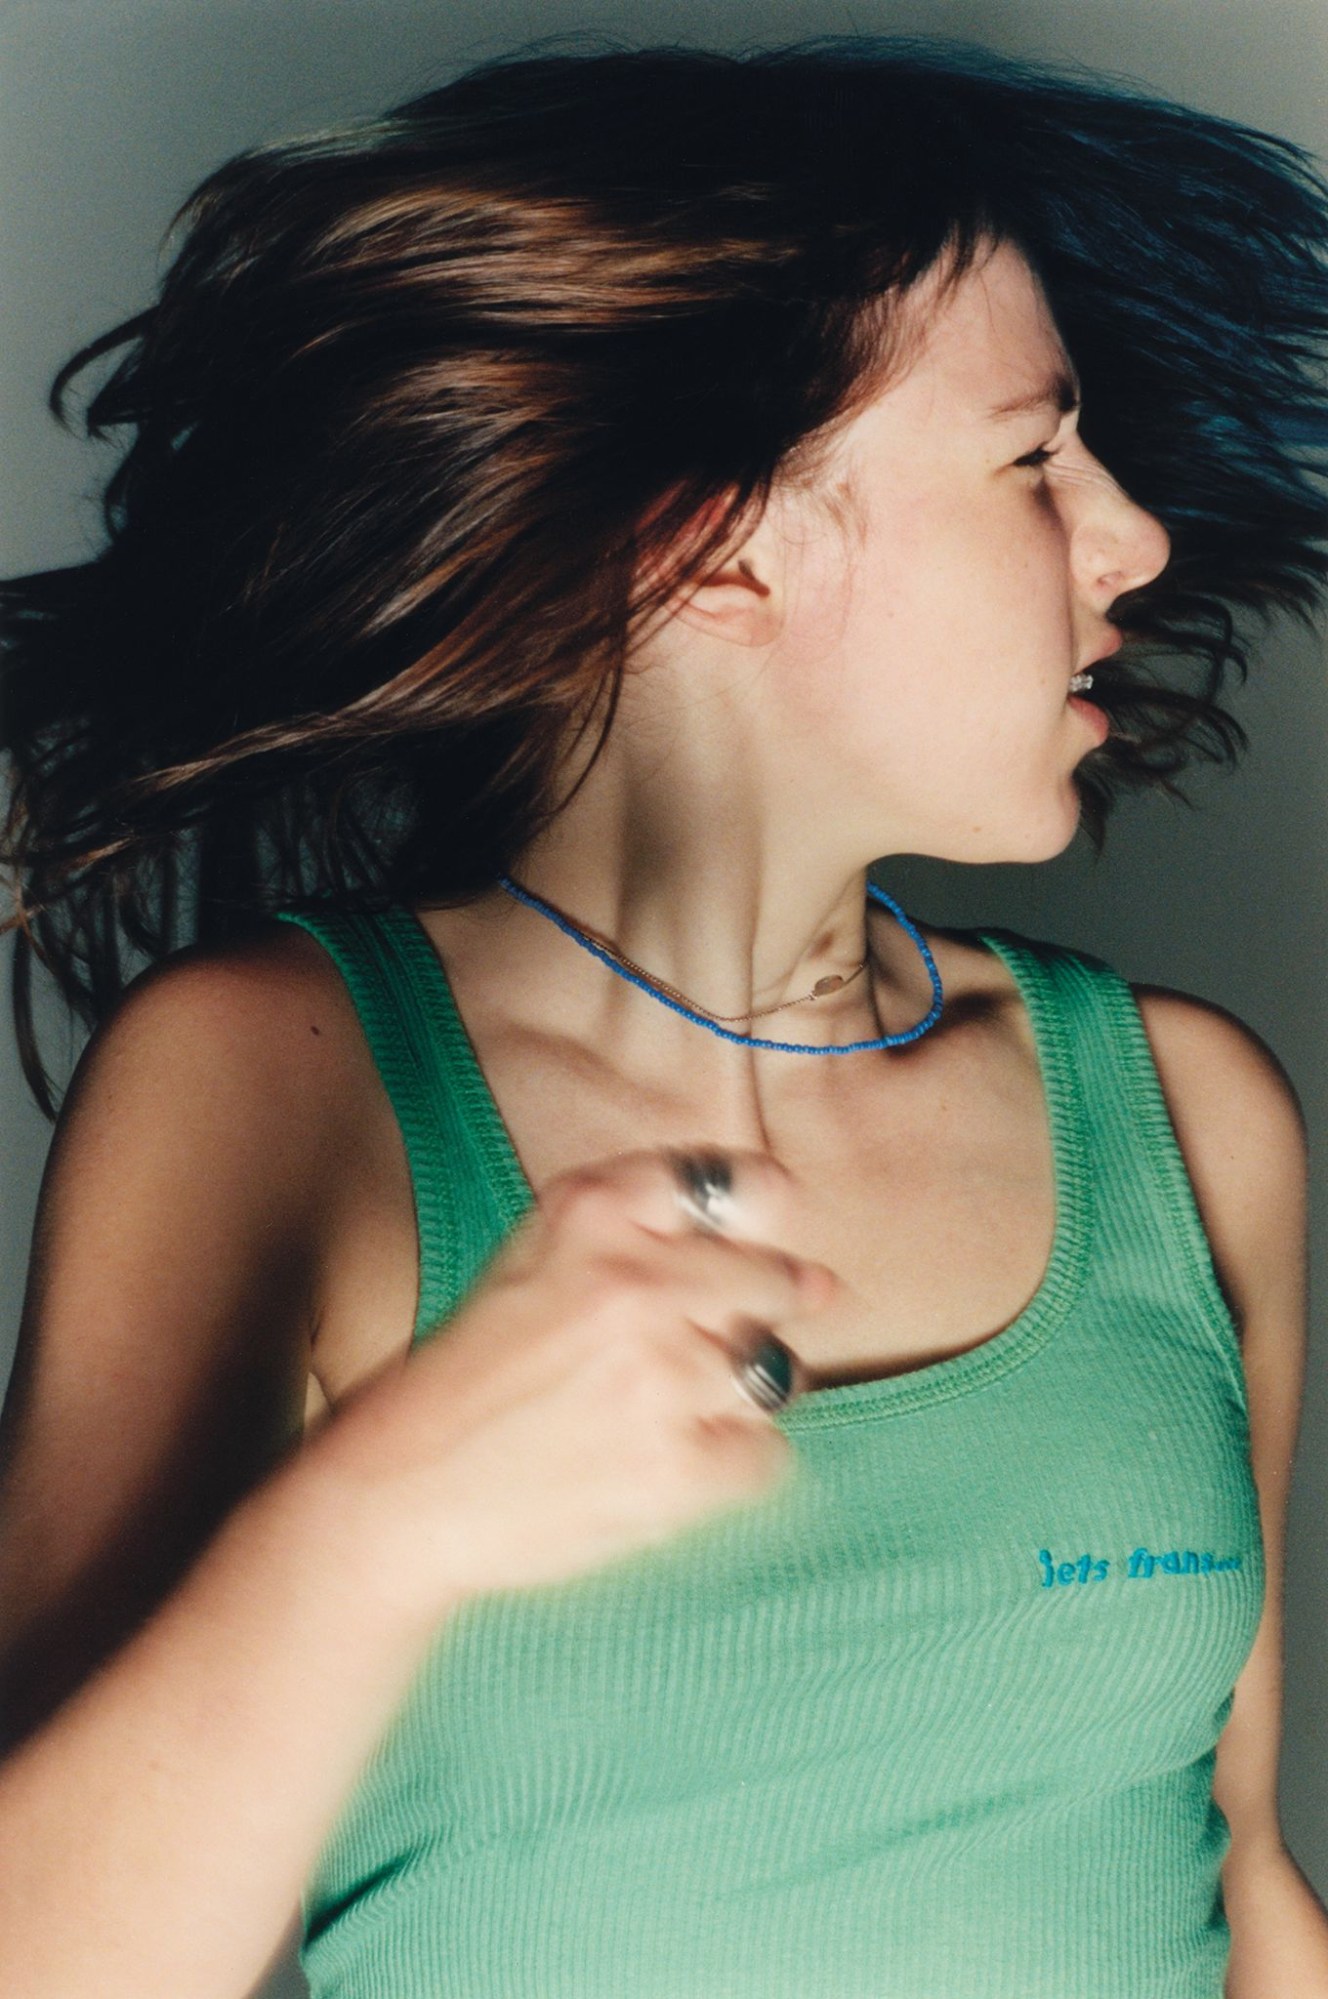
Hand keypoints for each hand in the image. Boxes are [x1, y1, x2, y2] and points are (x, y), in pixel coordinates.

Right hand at [304, 1148, 836, 1622]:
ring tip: (666, 1412)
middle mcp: (636, 1281)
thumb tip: (817, 1278)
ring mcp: (662, 1376)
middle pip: (773, 1280)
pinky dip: (729, 1466)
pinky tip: (664, 1464)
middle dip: (760, 1315)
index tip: (742, 1249)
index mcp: (594, 1212)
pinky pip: (767, 1455)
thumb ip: (651, 1234)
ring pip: (776, 1371)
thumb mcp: (541, 1256)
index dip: (758, 1217)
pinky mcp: (678, 1467)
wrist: (406, 1485)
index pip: (737, 1184)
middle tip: (693, 1350)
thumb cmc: (478, 1371)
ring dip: (737, 1396)